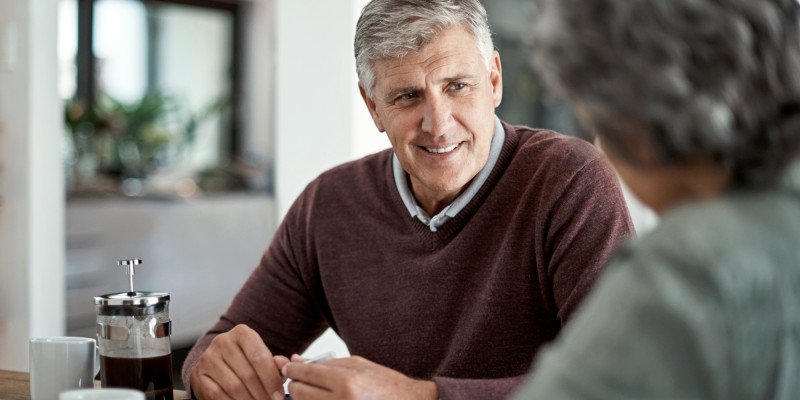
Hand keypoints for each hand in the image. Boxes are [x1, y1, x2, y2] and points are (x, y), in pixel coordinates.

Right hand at [190, 324, 283, 399]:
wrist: (216, 363)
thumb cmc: (246, 361)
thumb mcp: (261, 357)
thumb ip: (276, 363)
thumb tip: (285, 366)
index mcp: (242, 333)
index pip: (260, 357)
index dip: (271, 380)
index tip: (279, 395)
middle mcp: (222, 342)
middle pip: (248, 374)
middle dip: (262, 394)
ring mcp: (208, 358)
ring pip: (234, 386)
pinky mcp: (198, 375)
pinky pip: (218, 394)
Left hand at [277, 355, 437, 399]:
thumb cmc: (384, 383)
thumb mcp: (357, 365)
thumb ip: (324, 363)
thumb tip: (295, 360)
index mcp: (346, 381)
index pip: (304, 373)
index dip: (291, 369)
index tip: (289, 367)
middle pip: (298, 393)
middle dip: (294, 384)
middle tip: (298, 380)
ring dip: (301, 398)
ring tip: (312, 391)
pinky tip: (322, 398)